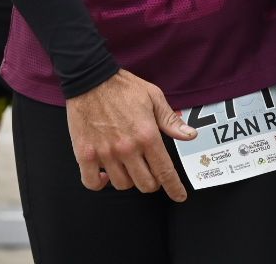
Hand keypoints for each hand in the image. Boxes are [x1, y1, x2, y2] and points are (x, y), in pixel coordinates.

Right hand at [65, 70, 198, 201]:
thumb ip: (171, 120)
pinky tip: (105, 175)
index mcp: (147, 135)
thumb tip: (190, 135)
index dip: (174, 188)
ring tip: (127, 166)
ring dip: (128, 179)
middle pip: (145, 184)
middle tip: (150, 172)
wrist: (90, 78)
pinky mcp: (85, 154)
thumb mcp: (153, 97)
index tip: (178, 196)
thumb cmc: (123, 87)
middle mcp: (127, 148)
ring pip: (122, 184)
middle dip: (152, 182)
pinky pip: (93, 183)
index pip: (165, 172)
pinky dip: (100, 183)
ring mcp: (105, 153)